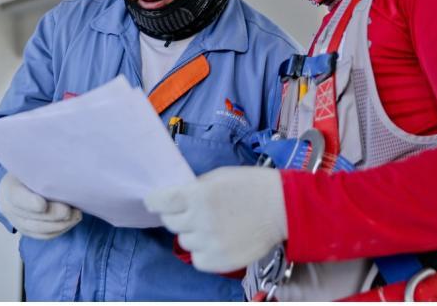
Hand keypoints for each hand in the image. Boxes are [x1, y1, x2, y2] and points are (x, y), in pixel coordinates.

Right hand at [0, 173, 81, 239]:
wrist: (17, 183)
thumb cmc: (30, 169)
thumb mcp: (32, 164)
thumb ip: (44, 167)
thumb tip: (65, 165)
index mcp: (9, 188)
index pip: (16, 198)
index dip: (30, 203)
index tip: (43, 205)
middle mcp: (9, 208)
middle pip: (30, 218)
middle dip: (53, 216)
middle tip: (70, 211)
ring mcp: (17, 222)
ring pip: (38, 230)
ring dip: (60, 225)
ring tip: (76, 216)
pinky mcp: (27, 231)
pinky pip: (43, 236)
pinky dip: (59, 230)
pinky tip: (72, 221)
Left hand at [144, 166, 286, 272]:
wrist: (282, 208)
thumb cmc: (251, 186)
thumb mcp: (218, 176)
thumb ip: (194, 188)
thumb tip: (175, 198)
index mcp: (198, 195)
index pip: (160, 202)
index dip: (154, 201)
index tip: (154, 202)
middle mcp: (201, 219)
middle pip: (171, 223)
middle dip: (177, 216)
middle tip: (190, 212)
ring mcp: (211, 242)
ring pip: (184, 242)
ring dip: (192, 234)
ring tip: (210, 226)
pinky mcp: (221, 260)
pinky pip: (198, 260)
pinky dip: (202, 252)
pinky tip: (215, 241)